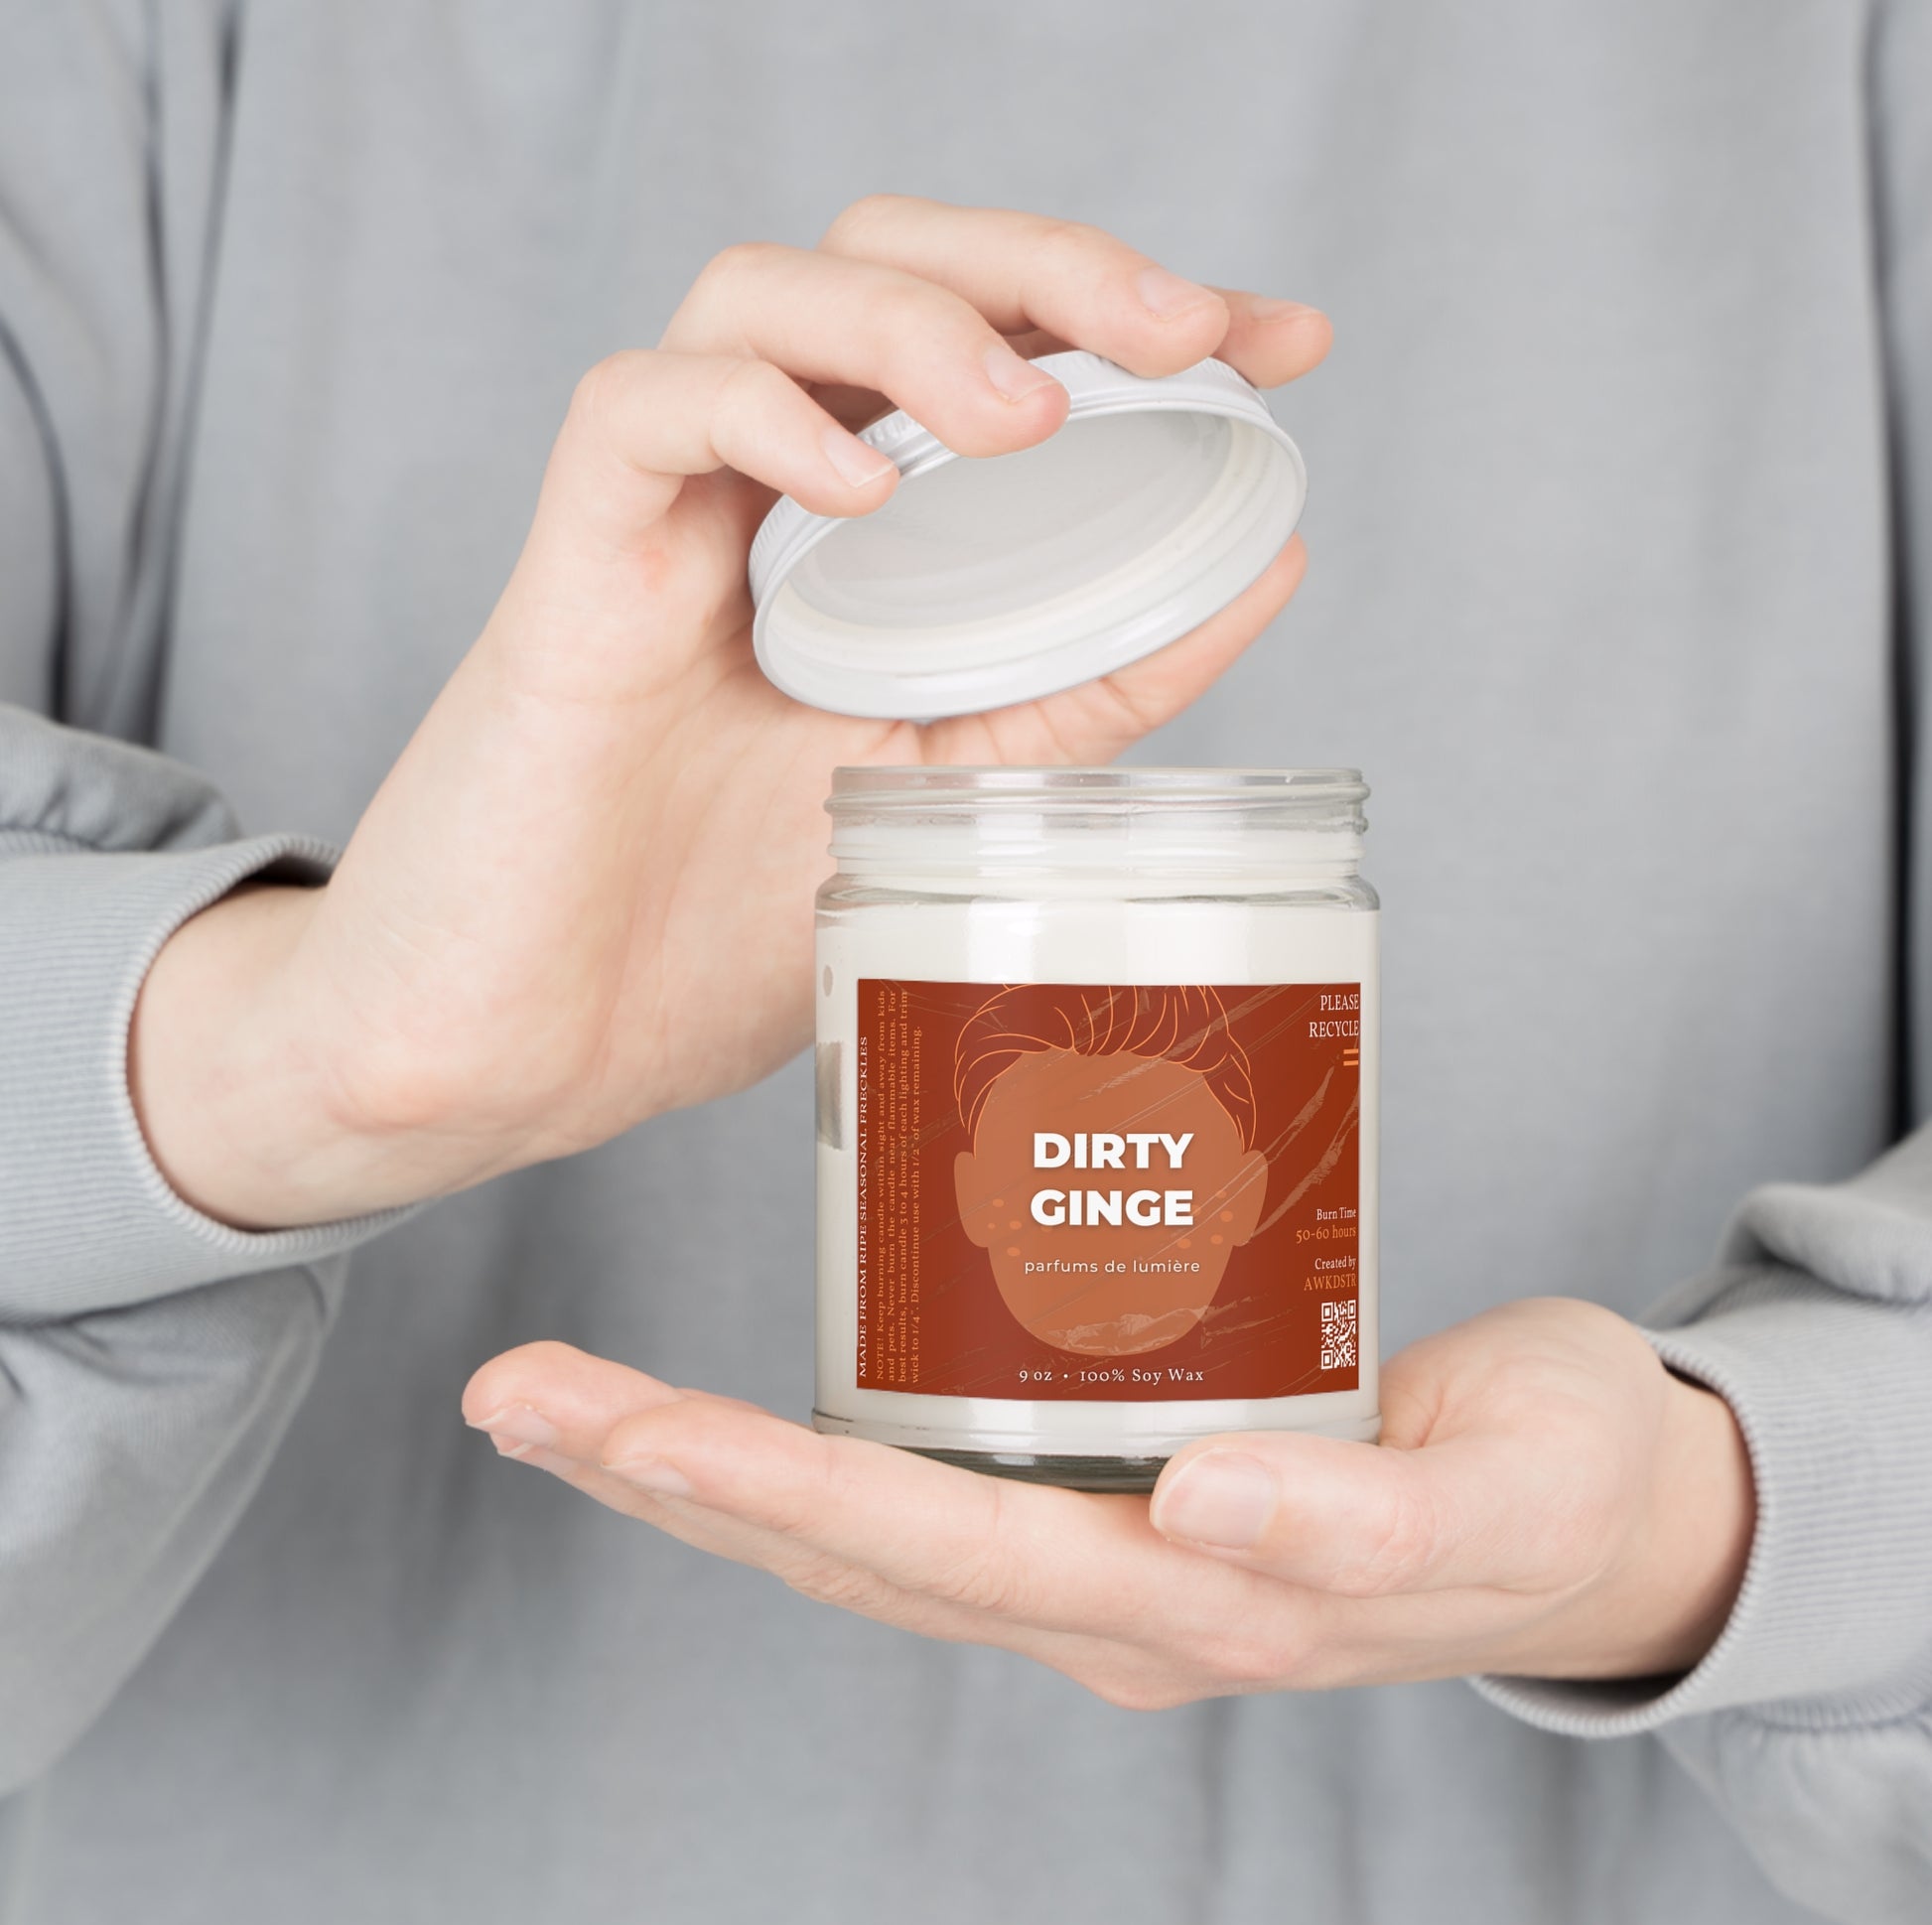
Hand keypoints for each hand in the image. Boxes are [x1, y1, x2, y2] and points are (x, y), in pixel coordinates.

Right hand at [131, 196, 1330, 1228]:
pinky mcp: (572, 572)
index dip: (1138, 311)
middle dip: (1049, 265)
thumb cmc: (706, 934)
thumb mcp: (952, 800)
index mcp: (866, 545)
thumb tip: (1262, 574)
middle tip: (1181, 329)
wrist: (529, 1051)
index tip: (1283, 340)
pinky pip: (641, 414)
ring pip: (765, 294)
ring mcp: (666, 526)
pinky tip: (856, 487)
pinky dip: (758, 414)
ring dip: (914, 319)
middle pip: (890, 262)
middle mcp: (767, 502)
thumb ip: (1083, 687)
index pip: (998, 350)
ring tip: (1025, 418)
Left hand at [461, 1298, 1754, 1705]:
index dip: (779, 1492)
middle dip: (671, 1477)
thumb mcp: (1500, 1503)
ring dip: (696, 1475)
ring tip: (553, 1402)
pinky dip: (794, 1454)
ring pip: (857, 1532)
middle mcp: (1105, 1599)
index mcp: (1183, 1608)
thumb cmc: (1551, 1490)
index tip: (634, 1430)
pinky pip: (921, 1488)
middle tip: (515, 1396)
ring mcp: (1094, 1560)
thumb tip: (1211, 1510)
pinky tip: (703, 1410)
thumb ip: (1369, 1525)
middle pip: (850, 1550)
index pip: (936, 1554)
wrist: (1592, 1519)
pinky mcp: (1108, 1492)